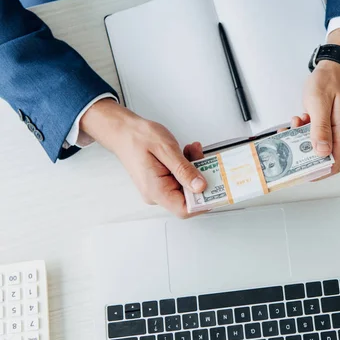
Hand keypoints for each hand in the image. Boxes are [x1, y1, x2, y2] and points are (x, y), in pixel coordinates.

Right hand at [80, 99, 206, 217]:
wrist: (122, 130)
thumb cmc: (137, 137)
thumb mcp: (166, 150)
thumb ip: (184, 170)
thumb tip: (201, 186)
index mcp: (156, 190)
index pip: (185, 209)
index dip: (204, 201)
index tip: (217, 188)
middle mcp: (157, 193)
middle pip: (189, 197)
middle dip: (201, 178)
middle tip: (205, 159)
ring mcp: (159, 188)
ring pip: (187, 186)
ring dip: (195, 169)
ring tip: (193, 151)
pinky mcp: (162, 181)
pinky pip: (181, 179)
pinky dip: (187, 166)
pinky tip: (187, 153)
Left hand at [301, 27, 339, 175]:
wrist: (336, 67)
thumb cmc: (331, 80)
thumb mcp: (320, 103)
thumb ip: (320, 128)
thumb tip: (321, 151)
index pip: (334, 165)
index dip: (316, 172)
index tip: (297, 171)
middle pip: (322, 158)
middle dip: (303, 152)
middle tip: (289, 139)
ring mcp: (337, 132)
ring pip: (316, 147)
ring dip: (301, 139)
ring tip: (295, 123)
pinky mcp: (330, 128)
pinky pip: (315, 137)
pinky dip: (304, 131)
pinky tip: (300, 119)